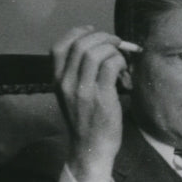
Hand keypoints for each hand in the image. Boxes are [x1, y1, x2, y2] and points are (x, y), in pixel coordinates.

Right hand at [51, 26, 127, 181]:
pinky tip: (124, 72)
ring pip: (96, 52)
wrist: (90, 148)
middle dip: (103, 37)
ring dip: (114, 49)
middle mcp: (66, 82)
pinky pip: (111, 65)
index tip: (94, 32)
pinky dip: (120, 62)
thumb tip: (99, 48)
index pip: (59, 46)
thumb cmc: (87, 120)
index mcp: (57, 80)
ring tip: (122, 58)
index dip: (78, 33)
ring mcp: (83, 89)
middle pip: (81, 44)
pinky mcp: (101, 97)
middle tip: (117, 43)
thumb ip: (78, 73)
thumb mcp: (72, 95)